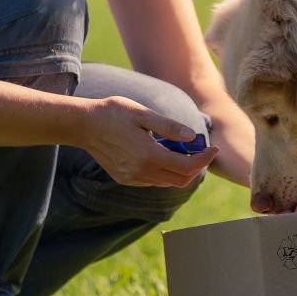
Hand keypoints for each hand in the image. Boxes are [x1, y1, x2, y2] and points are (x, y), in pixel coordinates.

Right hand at [84, 95, 217, 186]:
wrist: (83, 125)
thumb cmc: (114, 113)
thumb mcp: (143, 114)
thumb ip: (169, 126)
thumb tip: (193, 136)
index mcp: (148, 155)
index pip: (187, 166)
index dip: (204, 159)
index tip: (213, 148)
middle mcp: (140, 171)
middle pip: (180, 180)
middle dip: (196, 167)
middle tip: (201, 150)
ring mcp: (131, 178)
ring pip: (167, 182)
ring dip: (180, 170)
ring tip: (181, 148)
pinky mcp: (125, 179)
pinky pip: (153, 181)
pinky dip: (165, 171)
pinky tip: (163, 154)